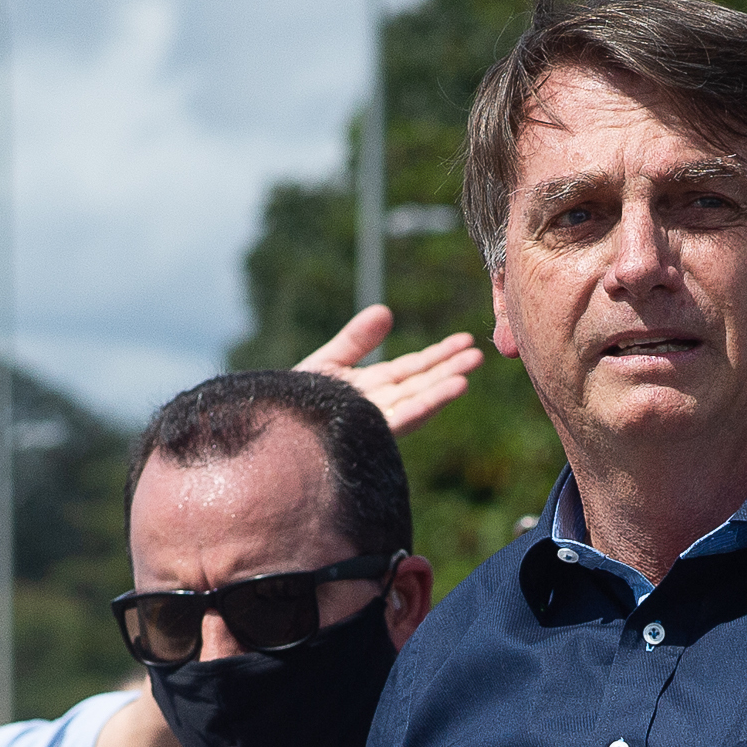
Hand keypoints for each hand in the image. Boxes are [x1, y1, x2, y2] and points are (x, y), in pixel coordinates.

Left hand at [297, 306, 483, 434]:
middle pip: (420, 386)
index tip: (465, 341)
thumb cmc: (295, 401)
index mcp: (373, 390)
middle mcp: (378, 409)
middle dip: (448, 370)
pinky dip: (418, 409)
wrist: (268, 427)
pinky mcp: (363, 435)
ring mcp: (372, 424)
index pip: (413, 370)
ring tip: (467, 376)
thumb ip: (356, 340)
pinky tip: (435, 399)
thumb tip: (385, 311)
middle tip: (479, 354)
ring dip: (441, 391)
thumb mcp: (328, 362)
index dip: (439, 355)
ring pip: (413, 405)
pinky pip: (395, 422)